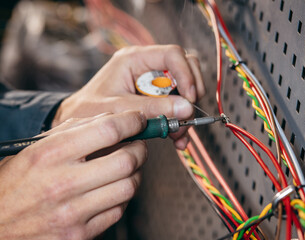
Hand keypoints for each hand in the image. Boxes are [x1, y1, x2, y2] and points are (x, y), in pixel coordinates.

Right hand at [0, 111, 146, 238]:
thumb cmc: (14, 182)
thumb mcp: (35, 148)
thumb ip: (73, 129)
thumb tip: (112, 118)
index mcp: (50, 155)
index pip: (108, 131)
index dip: (132, 122)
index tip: (139, 121)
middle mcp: (63, 183)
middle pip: (126, 160)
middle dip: (140, 148)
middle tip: (138, 145)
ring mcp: (72, 213)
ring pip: (129, 187)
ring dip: (135, 173)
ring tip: (127, 167)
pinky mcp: (79, 235)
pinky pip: (118, 211)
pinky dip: (122, 196)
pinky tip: (113, 189)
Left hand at [52, 45, 204, 148]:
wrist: (78, 123)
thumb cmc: (88, 109)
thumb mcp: (119, 109)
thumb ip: (152, 108)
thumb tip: (185, 108)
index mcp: (134, 59)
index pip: (173, 55)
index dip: (186, 74)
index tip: (189, 98)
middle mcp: (146, 67)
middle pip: (185, 67)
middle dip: (191, 92)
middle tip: (186, 114)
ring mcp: (152, 83)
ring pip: (183, 89)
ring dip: (185, 112)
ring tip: (178, 134)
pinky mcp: (154, 99)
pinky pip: (176, 106)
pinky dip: (179, 122)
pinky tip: (176, 139)